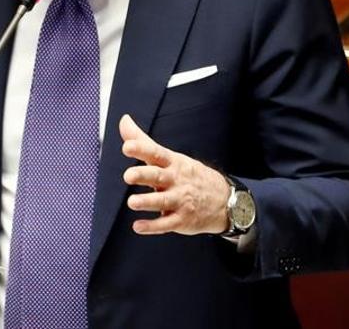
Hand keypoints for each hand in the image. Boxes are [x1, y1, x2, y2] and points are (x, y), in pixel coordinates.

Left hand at [119, 114, 230, 235]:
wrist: (224, 201)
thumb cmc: (188, 175)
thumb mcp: (169, 156)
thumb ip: (143, 141)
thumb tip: (124, 120)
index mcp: (172, 163)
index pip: (156, 153)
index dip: (142, 149)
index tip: (127, 147)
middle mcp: (176, 180)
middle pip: (158, 176)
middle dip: (143, 175)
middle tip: (128, 175)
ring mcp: (181, 200)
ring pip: (163, 201)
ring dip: (147, 202)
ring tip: (132, 202)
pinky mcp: (182, 220)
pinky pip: (167, 224)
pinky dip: (153, 226)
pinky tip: (138, 227)